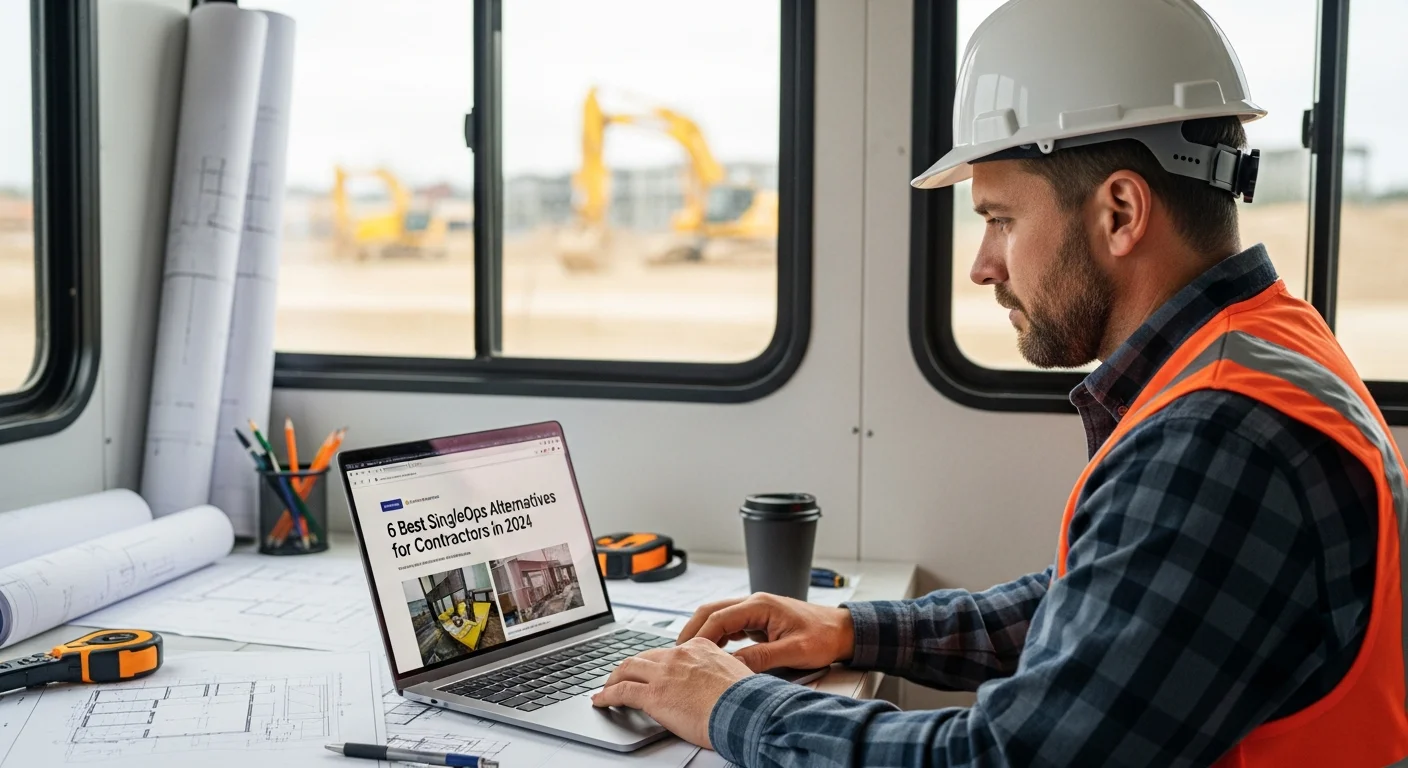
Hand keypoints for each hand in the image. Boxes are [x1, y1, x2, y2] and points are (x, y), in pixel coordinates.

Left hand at [591, 637, 752, 748]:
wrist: (746, 710)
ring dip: (614, 679)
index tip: (650, 670)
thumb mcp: (735, 674)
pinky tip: (601, 701)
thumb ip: (718, 673)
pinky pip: (621, 691)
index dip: (655, 662)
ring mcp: (664, 673)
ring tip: (607, 688)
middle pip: (644, 657)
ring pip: (627, 669)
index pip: (668, 652)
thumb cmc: (747, 699)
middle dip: (629, 667)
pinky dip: (607, 695)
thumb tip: (715, 685)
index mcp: (699, 647)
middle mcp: (679, 655)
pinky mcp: (653, 695)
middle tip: (621, 676)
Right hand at [677, 593, 854, 672]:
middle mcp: (754, 603)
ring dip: (703, 634)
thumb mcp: (794, 651)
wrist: (843, 631)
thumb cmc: (824, 637)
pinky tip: (712, 653)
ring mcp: (756, 610)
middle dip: (692, 631)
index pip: (719, 617)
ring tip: (690, 656)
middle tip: (677, 653)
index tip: (688, 654)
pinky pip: (730, 625)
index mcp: (761, 605)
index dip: (700, 637)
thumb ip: (762, 658)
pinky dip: (716, 637)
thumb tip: (733, 667)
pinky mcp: (759, 620)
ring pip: (718, 617)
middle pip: (711, 612)